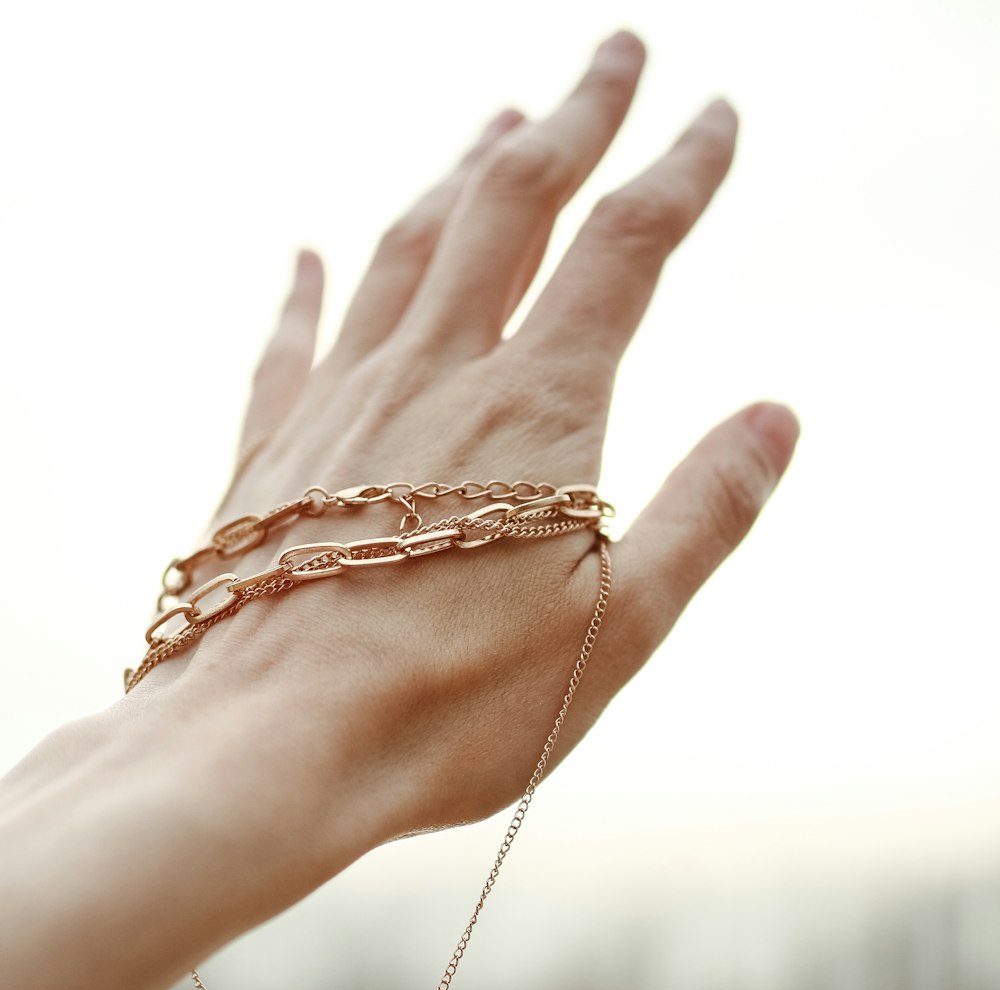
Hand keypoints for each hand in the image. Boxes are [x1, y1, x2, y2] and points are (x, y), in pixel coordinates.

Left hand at [128, 28, 798, 865]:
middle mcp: (435, 377)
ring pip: (407, 251)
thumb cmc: (453, 706)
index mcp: (536, 412)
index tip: (715, 113)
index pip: (624, 250)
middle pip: (510, 206)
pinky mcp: (268, 456)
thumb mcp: (620, 627)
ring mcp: (341, 405)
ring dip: (457, 173)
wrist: (272, 747)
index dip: (678, 171)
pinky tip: (309, 252)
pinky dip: (307, 286)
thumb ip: (703, 514)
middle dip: (572, 118)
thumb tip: (775, 418)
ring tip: (495, 120)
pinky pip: (291, 340)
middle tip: (612, 51)